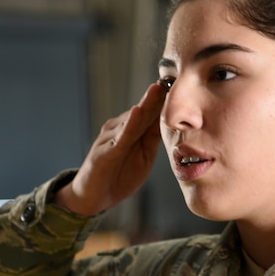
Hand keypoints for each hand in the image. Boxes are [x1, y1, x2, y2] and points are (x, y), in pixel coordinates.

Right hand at [56, 82, 166, 216]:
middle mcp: (119, 128)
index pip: (150, 111)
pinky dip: (129, 125)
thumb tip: (173, 120)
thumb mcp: (144, 155)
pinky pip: (119, 138)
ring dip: (145, 105)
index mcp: (131, 129)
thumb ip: (153, 137)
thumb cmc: (119, 175)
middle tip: (172, 76)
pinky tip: (137, 113)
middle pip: (142, 110)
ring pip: (132, 120)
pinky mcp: (104, 152)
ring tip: (158, 88)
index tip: (181, 82)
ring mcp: (110, 138)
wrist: (94, 198)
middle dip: (156, 94)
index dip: (164, 98)